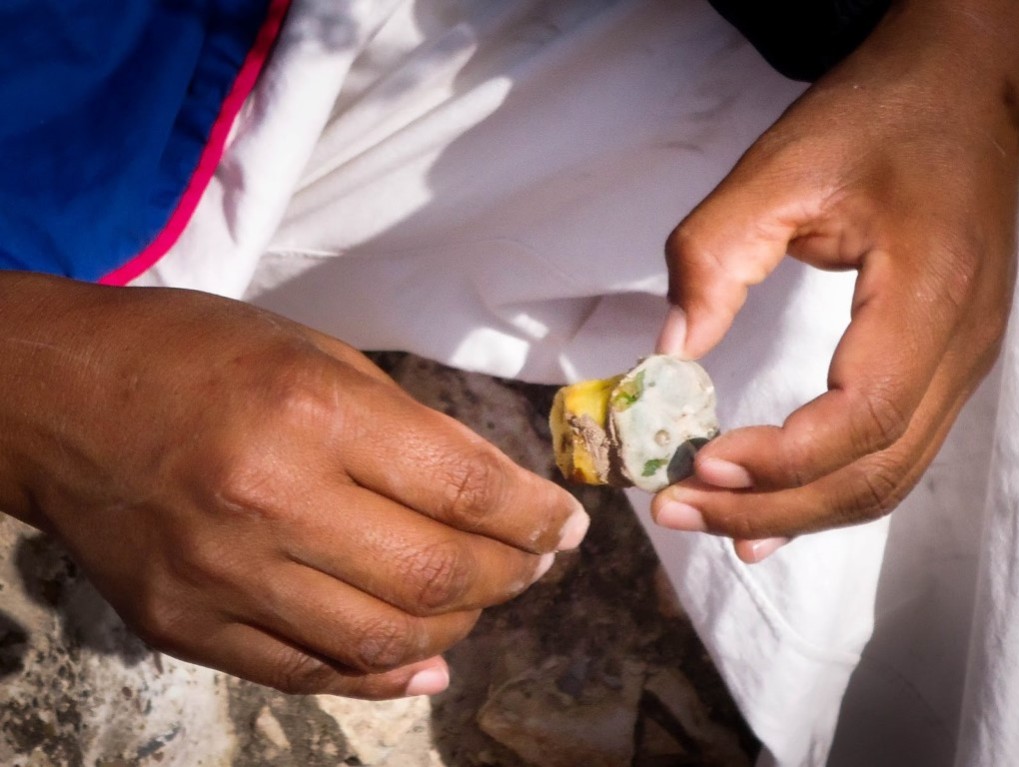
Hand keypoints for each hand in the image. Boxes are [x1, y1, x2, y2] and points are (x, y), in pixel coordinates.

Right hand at [0, 272, 587, 697]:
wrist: (60, 399)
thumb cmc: (200, 355)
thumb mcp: (320, 357)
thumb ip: (411, 433)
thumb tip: (495, 505)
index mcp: (312, 413)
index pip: (463, 488)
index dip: (535, 516)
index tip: (567, 525)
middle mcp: (270, 502)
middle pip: (435, 576)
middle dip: (512, 574)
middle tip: (536, 560)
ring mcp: (223, 576)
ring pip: (382, 643)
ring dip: (459, 627)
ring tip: (483, 599)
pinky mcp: (185, 626)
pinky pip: (308, 675)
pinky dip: (381, 677)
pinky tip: (424, 659)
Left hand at [652, 0, 1018, 561]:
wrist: (965, 87)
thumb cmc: (875, 119)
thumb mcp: (777, 170)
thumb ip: (713, 258)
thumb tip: (668, 356)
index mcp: (928, 291)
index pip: (864, 414)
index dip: (781, 458)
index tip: (699, 462)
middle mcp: (960, 345)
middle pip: (873, 471)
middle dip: (770, 506)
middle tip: (676, 509)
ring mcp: (960, 361)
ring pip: (885, 478)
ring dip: (794, 512)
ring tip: (709, 522)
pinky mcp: (941, 363)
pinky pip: (890, 452)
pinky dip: (826, 491)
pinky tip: (770, 512)